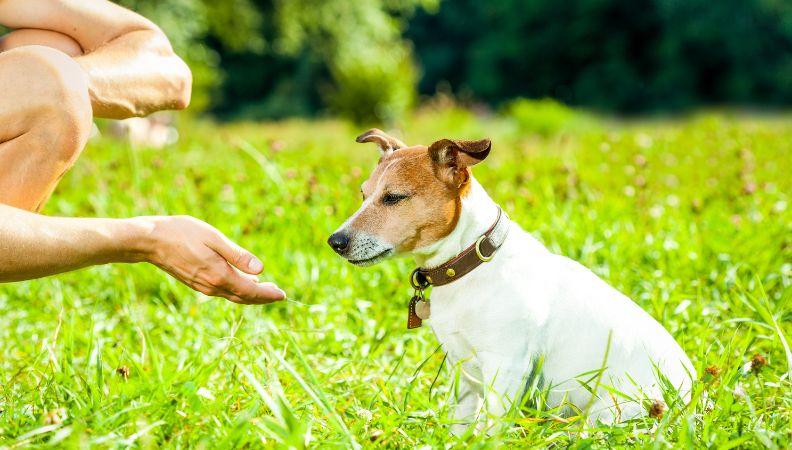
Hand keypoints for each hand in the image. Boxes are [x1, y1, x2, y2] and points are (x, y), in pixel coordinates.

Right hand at [137, 215, 285, 303]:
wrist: (150, 241)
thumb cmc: (182, 233)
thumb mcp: (214, 239)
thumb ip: (238, 255)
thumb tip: (261, 270)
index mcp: (219, 276)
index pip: (251, 291)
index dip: (268, 294)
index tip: (283, 295)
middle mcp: (212, 286)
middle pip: (244, 297)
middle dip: (263, 297)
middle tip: (279, 294)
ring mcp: (203, 286)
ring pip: (233, 295)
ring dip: (251, 294)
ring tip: (266, 289)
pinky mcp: (197, 283)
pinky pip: (223, 291)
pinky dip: (237, 290)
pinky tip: (243, 281)